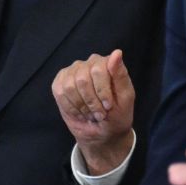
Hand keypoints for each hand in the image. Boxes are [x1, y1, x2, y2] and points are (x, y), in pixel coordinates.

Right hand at [53, 50, 135, 172]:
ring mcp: (73, 72)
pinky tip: (79, 112)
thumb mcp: (125, 97)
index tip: (108, 106)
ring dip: (81, 106)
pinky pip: (60, 93)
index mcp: (107, 63)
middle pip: (82, 79)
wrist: (103, 132)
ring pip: (70, 87)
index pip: (99, 69)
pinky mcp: (60, 83)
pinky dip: (71, 107)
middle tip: (99, 114)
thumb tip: (117, 52)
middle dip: (91, 102)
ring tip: (90, 113)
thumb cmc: (117, 114)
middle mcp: (89, 63)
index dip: (102, 91)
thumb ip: (120, 75)